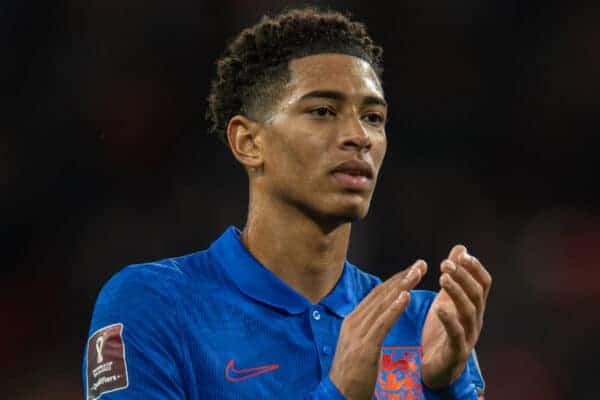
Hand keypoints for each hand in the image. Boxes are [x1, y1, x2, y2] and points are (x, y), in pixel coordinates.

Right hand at [329, 260, 426, 399]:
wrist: (339, 395)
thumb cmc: (352, 374)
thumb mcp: (358, 345)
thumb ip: (368, 328)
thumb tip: (380, 315)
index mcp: (353, 319)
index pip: (377, 294)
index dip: (395, 280)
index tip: (412, 269)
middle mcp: (354, 321)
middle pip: (381, 294)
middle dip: (402, 277)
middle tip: (420, 264)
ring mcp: (358, 332)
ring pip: (383, 303)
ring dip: (402, 286)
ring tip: (417, 273)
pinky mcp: (365, 346)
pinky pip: (382, 322)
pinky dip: (395, 307)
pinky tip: (406, 296)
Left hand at [421, 245, 491, 389]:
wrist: (435, 368)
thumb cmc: (442, 331)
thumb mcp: (446, 299)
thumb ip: (454, 275)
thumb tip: (460, 248)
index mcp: (473, 307)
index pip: (483, 284)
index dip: (475, 268)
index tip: (462, 254)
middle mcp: (475, 320)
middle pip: (477, 295)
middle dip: (463, 277)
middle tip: (446, 264)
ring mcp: (468, 337)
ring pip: (468, 312)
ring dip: (457, 293)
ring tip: (443, 278)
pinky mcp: (456, 352)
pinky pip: (456, 335)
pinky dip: (449, 320)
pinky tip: (439, 308)